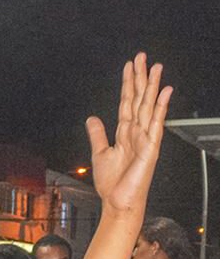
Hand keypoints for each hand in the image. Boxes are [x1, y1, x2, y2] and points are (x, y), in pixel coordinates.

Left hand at [87, 53, 171, 216]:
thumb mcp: (99, 153)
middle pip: (139, 98)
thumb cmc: (111, 183)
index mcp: (124, 132)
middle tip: (142, 56)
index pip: (127, 102)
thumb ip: (98, 134)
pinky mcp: (151, 147)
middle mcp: (136, 131)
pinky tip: (165, 91)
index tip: (129, 66)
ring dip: (152, 86)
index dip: (127, 84)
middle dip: (140, 77)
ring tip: (156, 66)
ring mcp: (145, 138)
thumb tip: (92, 118)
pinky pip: (156, 123)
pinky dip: (160, 107)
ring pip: (148, 106)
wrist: (117, 202)